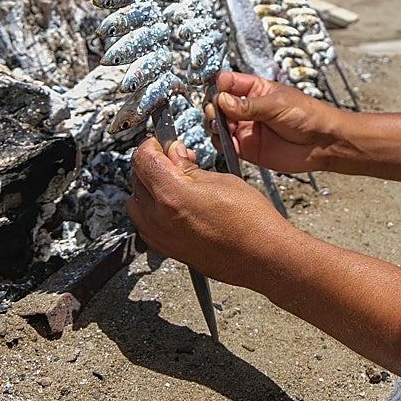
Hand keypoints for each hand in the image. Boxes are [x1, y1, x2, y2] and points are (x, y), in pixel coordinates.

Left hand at [126, 135, 291, 284]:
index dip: (152, 145)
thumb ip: (190, 167)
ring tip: (174, 183)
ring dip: (148, 189)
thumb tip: (175, 154)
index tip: (161, 143)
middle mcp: (160, 218)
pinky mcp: (168, 250)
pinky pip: (146, 225)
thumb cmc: (252, 222)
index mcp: (172, 194)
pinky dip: (152, 211)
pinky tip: (174, 205)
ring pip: (136, 204)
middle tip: (174, 159)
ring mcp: (161, 237)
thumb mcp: (222, 180)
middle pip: (137, 179)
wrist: (264, 257)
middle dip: (152, 164)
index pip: (143, 159)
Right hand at [210, 70, 341, 173]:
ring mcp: (246, 128)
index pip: (227, 82)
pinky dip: (221, 144)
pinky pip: (226, 145)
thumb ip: (248, 105)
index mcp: (255, 90)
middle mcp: (247, 109)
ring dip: (214, 125)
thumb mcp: (277, 104)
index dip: (218, 86)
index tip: (216, 92)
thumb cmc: (308, 115)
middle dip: (213, 107)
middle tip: (217, 112)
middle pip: (218, 104)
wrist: (323, 142)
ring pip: (218, 125)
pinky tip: (227, 141)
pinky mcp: (247, 148)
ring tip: (220, 126)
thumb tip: (221, 100)